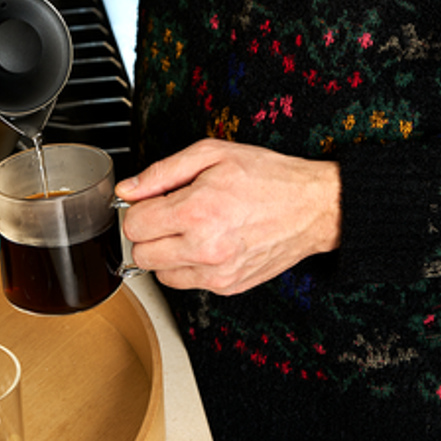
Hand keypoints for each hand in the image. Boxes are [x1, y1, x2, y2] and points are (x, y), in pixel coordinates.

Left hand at [116, 138, 340, 294]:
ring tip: (191, 228)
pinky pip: (186, 283)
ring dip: (165, 251)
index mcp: (196, 211)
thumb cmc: (267, 176)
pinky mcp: (228, 287)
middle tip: (170, 212)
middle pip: (141, 253)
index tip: (154, 199)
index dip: (139, 207)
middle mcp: (204, 248)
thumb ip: (163, 172)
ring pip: (160, 273)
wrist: (312, 207)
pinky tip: (207, 242)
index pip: (134, 225)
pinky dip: (188, 265)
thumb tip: (128, 188)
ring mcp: (216, 273)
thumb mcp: (212, 154)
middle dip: (149, 231)